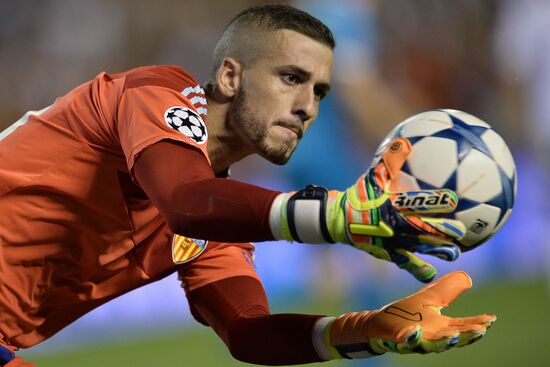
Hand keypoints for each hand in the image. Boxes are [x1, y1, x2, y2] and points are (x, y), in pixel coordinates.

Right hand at [272, 137, 465, 281]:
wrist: (339, 219)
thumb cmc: (359, 195)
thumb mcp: (372, 176)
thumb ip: (390, 161)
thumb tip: (403, 142)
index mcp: (392, 206)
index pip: (417, 203)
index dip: (434, 202)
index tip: (454, 200)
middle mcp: (394, 226)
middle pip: (422, 229)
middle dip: (442, 231)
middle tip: (462, 232)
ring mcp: (391, 242)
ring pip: (417, 248)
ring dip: (436, 250)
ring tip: (454, 254)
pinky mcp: (387, 254)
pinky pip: (405, 262)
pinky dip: (417, 269)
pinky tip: (431, 274)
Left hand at [318, 271, 495, 358]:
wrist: (379, 322)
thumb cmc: (406, 313)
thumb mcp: (431, 298)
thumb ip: (449, 288)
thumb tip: (468, 278)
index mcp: (442, 326)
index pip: (464, 326)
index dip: (478, 323)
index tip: (491, 319)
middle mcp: (433, 336)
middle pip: (454, 338)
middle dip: (467, 336)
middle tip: (480, 331)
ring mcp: (417, 340)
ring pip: (433, 345)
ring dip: (444, 342)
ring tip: (452, 336)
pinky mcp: (400, 340)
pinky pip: (407, 341)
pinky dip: (412, 338)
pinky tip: (415, 332)